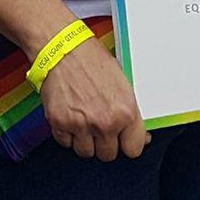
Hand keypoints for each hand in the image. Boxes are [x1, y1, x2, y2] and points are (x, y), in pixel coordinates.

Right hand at [39, 38, 148, 160]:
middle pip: (108, 155)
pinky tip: (69, 114)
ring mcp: (81, 124)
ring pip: (86, 152)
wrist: (60, 45)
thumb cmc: (89, 56)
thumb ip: (130, 111)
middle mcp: (105, 122)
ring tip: (82, 117)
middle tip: (98, 121)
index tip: (121, 137)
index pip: (133, 150)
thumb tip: (140, 135)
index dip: (126, 142)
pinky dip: (66, 133)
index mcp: (125, 111)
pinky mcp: (59, 123)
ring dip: (84, 139)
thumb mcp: (121, 80)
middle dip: (104, 141)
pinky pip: (65, 143)